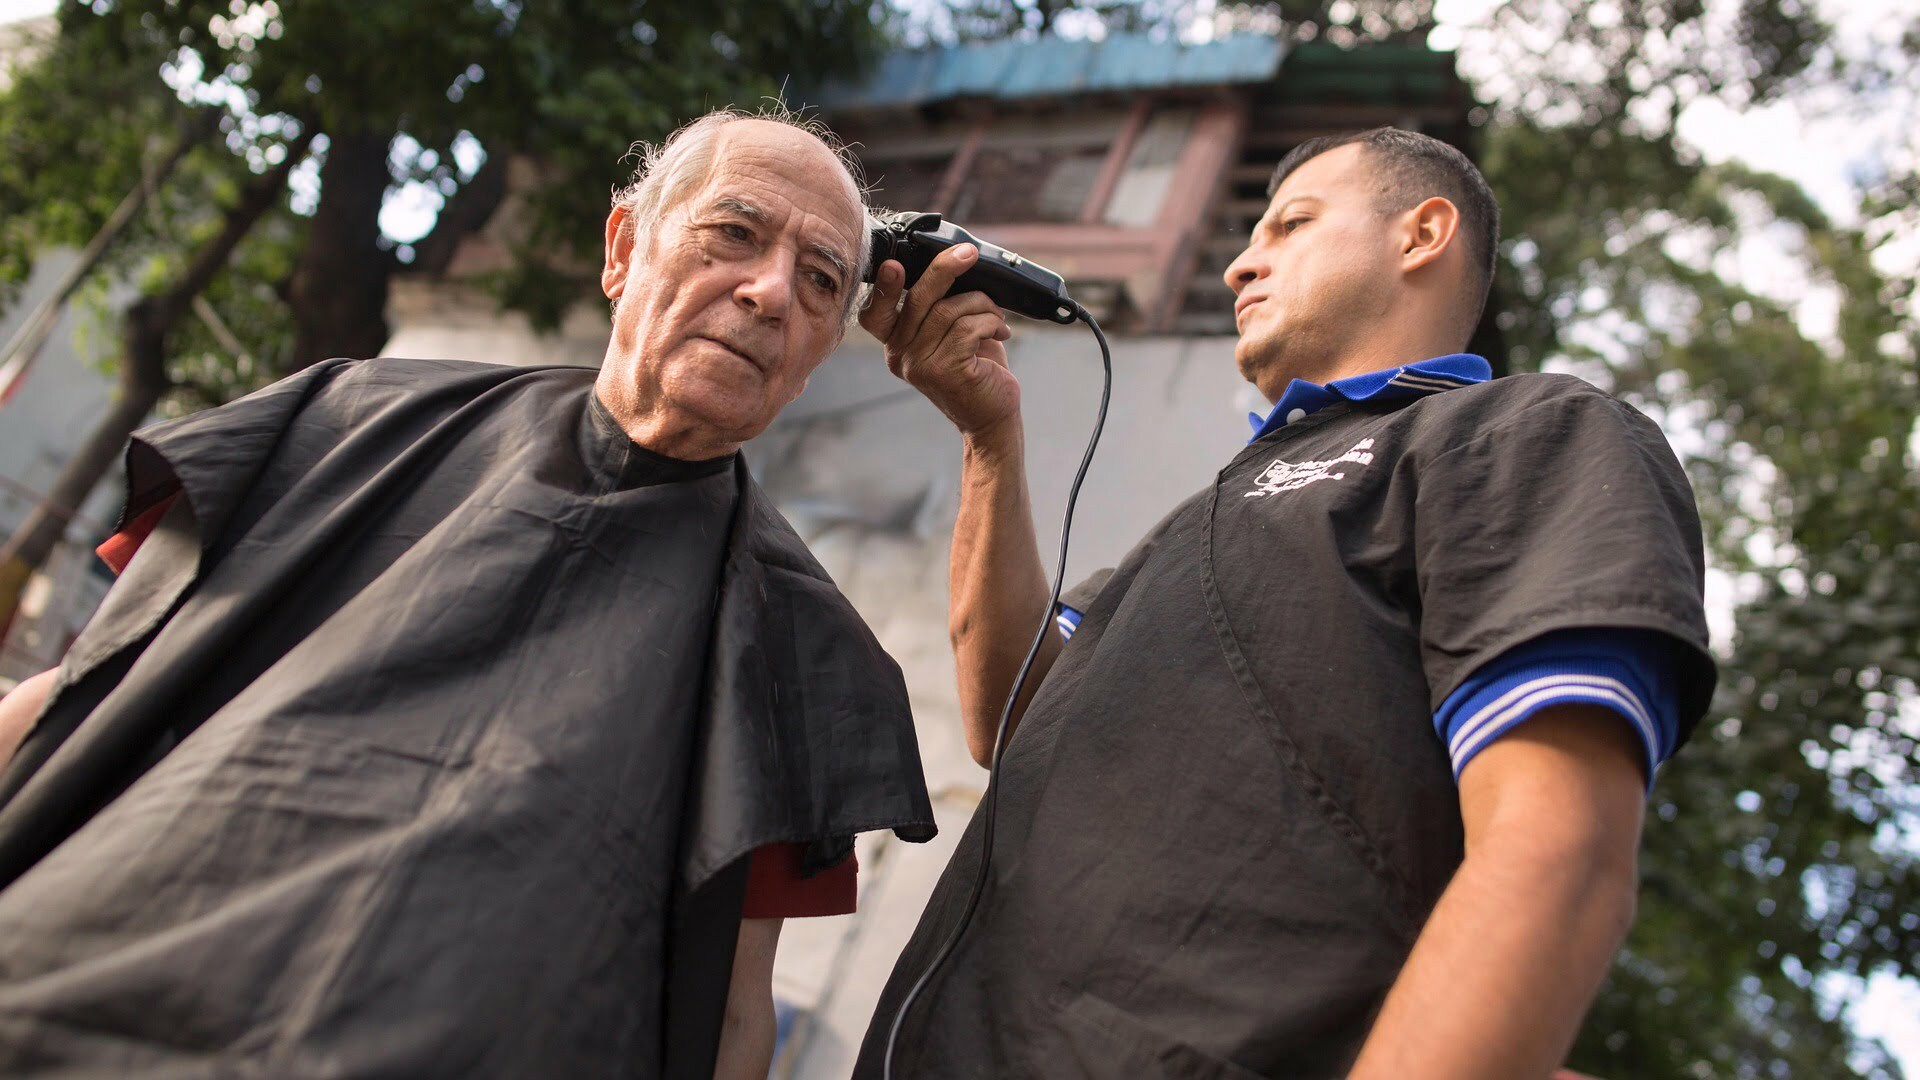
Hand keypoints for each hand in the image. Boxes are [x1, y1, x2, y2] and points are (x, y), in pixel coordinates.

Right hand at [860, 244, 1019, 436]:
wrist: (992, 417)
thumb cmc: (976, 369)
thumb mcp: (950, 334)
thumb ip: (940, 306)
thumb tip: (950, 263)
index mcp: (896, 344)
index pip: (875, 313)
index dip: (883, 287)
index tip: (895, 264)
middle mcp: (900, 356)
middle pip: (916, 299)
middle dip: (944, 269)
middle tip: (969, 253)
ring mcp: (920, 366)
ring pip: (949, 310)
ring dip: (981, 305)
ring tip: (997, 317)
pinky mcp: (945, 371)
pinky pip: (968, 327)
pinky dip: (990, 323)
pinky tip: (1000, 333)